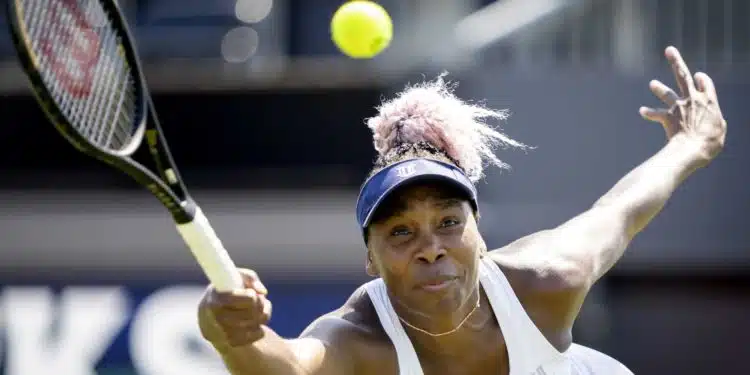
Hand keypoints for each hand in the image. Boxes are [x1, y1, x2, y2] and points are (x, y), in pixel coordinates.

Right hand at [198, 268, 271, 350]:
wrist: (211, 318)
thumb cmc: (227, 292)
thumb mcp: (236, 277)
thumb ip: (250, 278)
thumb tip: (262, 291)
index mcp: (215, 299)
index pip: (246, 299)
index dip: (253, 296)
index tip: (252, 294)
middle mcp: (216, 318)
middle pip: (252, 313)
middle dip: (260, 305)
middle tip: (259, 300)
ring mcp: (222, 333)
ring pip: (255, 324)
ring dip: (262, 316)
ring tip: (258, 310)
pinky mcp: (231, 343)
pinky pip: (256, 335)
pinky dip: (260, 329)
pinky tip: (255, 323)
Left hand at [639, 46, 726, 162]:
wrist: (693, 148)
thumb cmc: (710, 141)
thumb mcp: (719, 128)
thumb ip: (713, 120)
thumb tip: (710, 122)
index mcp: (709, 100)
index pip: (705, 82)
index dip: (701, 79)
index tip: (698, 76)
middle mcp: (692, 99)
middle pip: (683, 76)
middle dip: (675, 61)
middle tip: (669, 50)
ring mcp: (678, 107)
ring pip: (667, 93)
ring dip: (659, 88)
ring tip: (652, 83)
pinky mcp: (667, 117)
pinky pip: (656, 114)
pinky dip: (649, 112)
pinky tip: (642, 110)